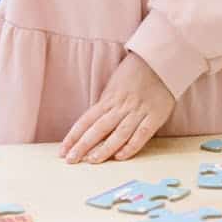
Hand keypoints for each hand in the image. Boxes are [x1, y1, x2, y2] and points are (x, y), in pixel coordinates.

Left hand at [58, 52, 175, 163]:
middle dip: (83, 145)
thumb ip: (105, 106)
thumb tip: (91, 126)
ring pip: (118, 133)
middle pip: (98, 128)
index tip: (63, 151)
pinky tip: (120, 156)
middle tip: (71, 160)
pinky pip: (141, 134)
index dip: (73, 136)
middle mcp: (121, 106)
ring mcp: (138, 111)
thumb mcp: (114, 86)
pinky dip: (131, 146)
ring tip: (92, 161)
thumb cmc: (134, 73)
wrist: (158, 61)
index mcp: (108, 98)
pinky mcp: (154, 116)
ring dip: (104, 148)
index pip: (86, 120)